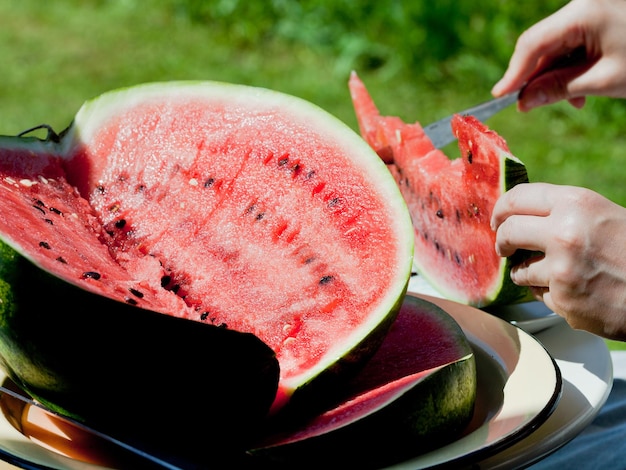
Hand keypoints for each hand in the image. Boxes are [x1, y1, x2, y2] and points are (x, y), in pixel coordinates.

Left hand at [491, 182, 625, 339]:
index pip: (517, 197)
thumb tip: (519, 213)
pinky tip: (575, 290)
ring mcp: (561, 268)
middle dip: (503, 241)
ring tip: (558, 273)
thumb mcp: (603, 215)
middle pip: (508, 231)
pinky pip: (538, 294)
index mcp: (576, 203)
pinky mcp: (563, 299)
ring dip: (529, 273)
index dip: (501, 209)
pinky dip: (549, 294)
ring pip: (520, 269)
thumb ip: (563, 212)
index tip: (498, 220)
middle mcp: (564, 232)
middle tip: (506, 248)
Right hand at [492, 0, 625, 110]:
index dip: (514, 72)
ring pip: (557, 47)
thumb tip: (523, 102)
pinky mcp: (599, 18)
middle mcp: (583, 5)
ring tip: (574, 101)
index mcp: (583, 13)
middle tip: (532, 106)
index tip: (501, 96)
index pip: (533, 43)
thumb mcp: (603, 80)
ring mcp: (591, 10)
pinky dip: (573, 67)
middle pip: (543, 44)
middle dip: (537, 77)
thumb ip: (558, 89)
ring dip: (557, 76)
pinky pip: (573, 43)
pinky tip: (583, 89)